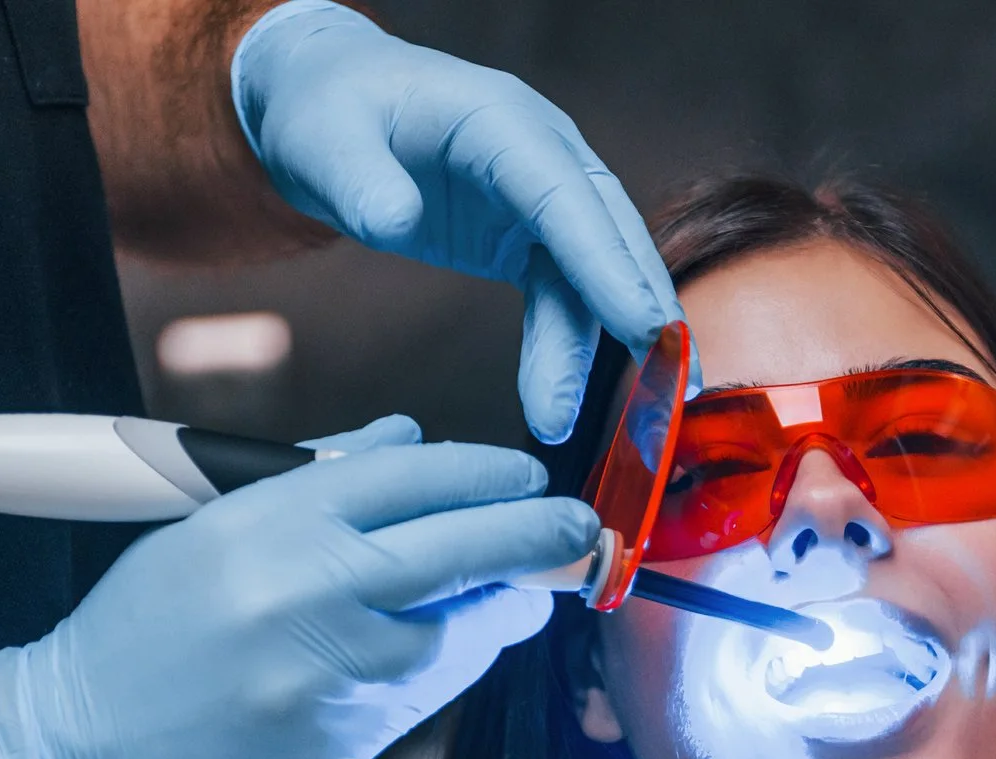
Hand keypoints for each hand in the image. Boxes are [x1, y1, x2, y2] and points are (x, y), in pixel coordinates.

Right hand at [0, 418, 590, 758]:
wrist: (77, 753)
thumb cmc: (141, 628)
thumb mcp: (208, 527)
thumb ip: (316, 480)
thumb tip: (409, 437)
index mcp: (269, 527)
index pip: (410, 477)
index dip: (484, 473)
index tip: (523, 475)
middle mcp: (308, 599)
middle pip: (460, 551)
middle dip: (535, 533)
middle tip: (576, 524)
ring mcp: (331, 684)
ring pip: (460, 638)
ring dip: (503, 609)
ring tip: (524, 587)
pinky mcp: (342, 751)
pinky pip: (424, 700)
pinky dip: (449, 666)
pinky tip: (457, 644)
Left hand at [230, 0, 681, 443]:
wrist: (328, 103)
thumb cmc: (329, 110)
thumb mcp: (326, 139)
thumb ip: (360, 180)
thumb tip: (396, 218)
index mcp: (499, 119)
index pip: (568, 194)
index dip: (608, 261)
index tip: (643, 324)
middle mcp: (538, 153)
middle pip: (607, 232)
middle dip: (640, 307)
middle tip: (670, 383)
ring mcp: (538, 196)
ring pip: (587, 276)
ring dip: (592, 348)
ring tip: (570, 419)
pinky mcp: (525, 236)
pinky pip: (559, 295)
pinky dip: (563, 348)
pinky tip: (554, 402)